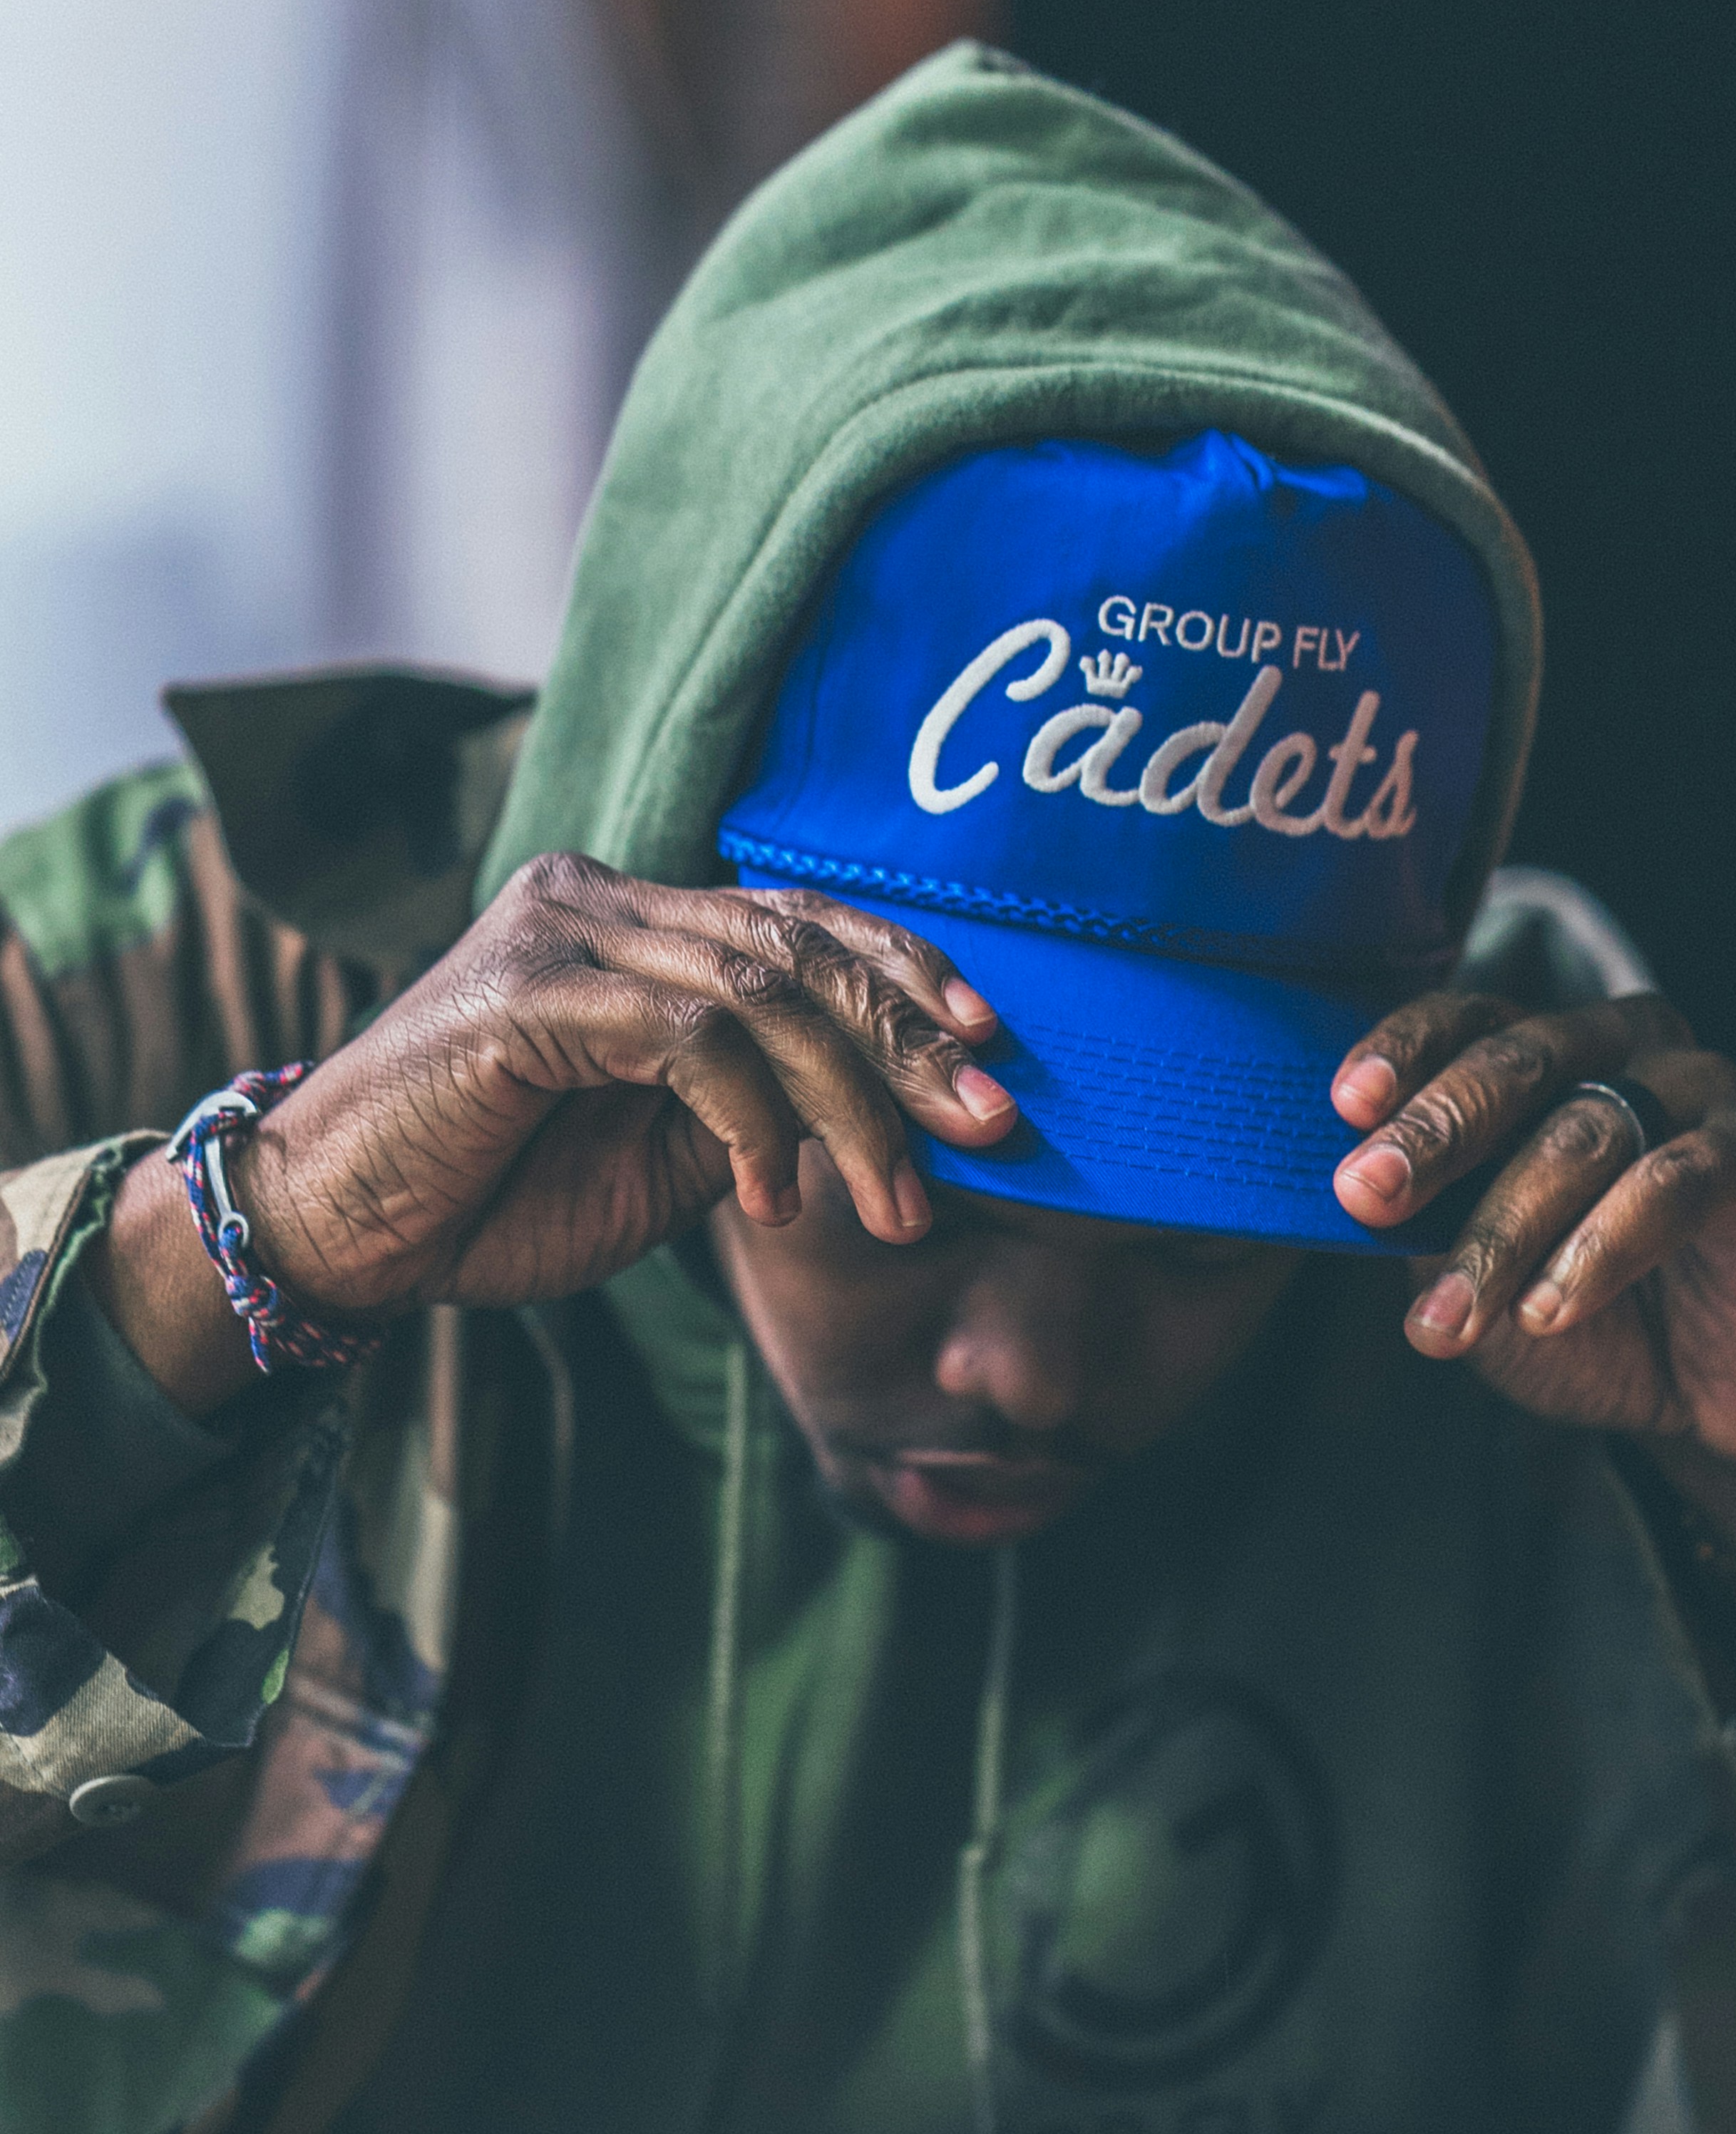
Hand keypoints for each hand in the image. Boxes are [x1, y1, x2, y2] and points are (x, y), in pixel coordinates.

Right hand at [90, 858, 1014, 1413]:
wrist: (346, 1233)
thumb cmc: (499, 1196)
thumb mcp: (666, 1158)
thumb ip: (760, 1113)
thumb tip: (885, 1115)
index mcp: (637, 922)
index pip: (800, 919)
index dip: (905, 971)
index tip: (992, 1044)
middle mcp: (601, 900)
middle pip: (798, 946)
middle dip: (908, 1040)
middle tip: (992, 1123)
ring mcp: (559, 936)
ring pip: (759, 995)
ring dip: (851, 1107)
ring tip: (898, 1203)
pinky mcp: (525, 995)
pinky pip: (686, 1042)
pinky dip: (751, 1123)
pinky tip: (772, 1202)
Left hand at [1329, 989, 1735, 1627]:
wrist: (1718, 1395)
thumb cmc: (1587, 1313)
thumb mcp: (1483, 1272)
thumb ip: (1426, 1227)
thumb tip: (1344, 1205)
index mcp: (1549, 1058)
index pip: (1469, 1020)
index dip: (1406, 1051)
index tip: (1344, 1106)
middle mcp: (1625, 1050)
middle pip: (1522, 1062)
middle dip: (1436, 1129)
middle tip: (1368, 1192)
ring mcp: (1703, 1093)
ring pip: (1588, 1131)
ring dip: (1505, 1227)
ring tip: (1453, 1313)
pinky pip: (1677, 1181)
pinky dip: (1603, 1247)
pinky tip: (1549, 1308)